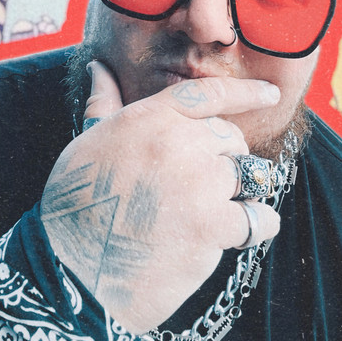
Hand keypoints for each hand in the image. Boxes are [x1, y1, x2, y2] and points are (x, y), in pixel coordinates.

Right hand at [40, 62, 280, 333]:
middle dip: (225, 159)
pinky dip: (256, 225)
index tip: (270, 94)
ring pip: (247, 175)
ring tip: (209, 212)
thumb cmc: (73, 208)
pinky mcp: (211, 226)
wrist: (71, 274)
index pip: (208, 94)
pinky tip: (239, 231)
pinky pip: (258, 217)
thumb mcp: (85, 144)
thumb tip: (97, 66)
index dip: (246, 92)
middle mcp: (176, 142)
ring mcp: (197, 183)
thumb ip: (103, 104)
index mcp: (147, 118)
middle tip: (201, 186)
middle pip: (231, 138)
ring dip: (235, 194)